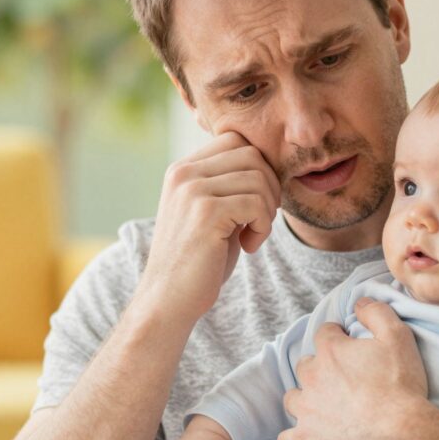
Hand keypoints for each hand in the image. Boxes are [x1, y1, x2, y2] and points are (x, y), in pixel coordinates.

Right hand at [137, 131, 280, 324]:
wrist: (168, 300)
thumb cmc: (198, 260)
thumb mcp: (211, 212)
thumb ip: (230, 185)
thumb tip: (270, 166)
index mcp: (183, 169)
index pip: (236, 139)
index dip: (259, 167)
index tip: (257, 200)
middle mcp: (184, 173)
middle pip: (252, 154)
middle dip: (269, 186)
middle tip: (261, 219)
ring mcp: (193, 190)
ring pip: (259, 178)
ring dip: (267, 210)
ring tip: (253, 234)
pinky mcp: (206, 212)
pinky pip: (256, 203)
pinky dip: (263, 226)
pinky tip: (249, 245)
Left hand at [277, 298, 428, 439]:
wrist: (400, 435)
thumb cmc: (401, 386)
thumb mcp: (398, 337)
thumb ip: (376, 312)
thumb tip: (359, 303)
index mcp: (331, 351)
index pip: (325, 333)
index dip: (338, 337)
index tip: (349, 345)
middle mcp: (312, 377)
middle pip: (305, 366)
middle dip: (318, 369)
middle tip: (340, 379)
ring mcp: (306, 410)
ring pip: (293, 399)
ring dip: (304, 400)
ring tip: (322, 408)